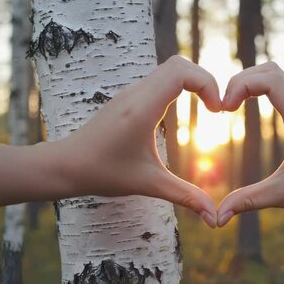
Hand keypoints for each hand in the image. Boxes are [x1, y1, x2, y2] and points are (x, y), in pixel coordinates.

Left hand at [54, 56, 220, 226]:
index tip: (217, 111)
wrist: (65, 165)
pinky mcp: (127, 99)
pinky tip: (181, 114)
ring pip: (168, 69)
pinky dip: (177, 87)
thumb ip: (185, 197)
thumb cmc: (103, 173)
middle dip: (204, 80)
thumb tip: (215, 219)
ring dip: (191, 82)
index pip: (182, 72)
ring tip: (206, 108)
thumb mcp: (149, 184)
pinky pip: (158, 80)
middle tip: (215, 107)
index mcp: (143, 107)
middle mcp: (137, 93)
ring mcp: (130, 94)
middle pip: (179, 64)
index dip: (207, 83)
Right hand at [217, 62, 283, 226]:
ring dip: (250, 82)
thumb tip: (216, 219)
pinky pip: (281, 86)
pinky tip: (244, 105)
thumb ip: (247, 202)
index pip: (270, 81)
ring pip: (276, 75)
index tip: (224, 109)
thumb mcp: (280, 197)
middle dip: (241, 80)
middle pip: (270, 71)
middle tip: (223, 105)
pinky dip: (259, 87)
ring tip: (230, 104)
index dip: (241, 86)